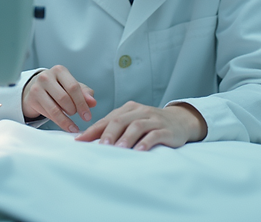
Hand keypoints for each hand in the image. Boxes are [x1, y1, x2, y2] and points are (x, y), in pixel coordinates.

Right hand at [21, 65, 95, 132]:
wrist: (37, 89)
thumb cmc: (58, 87)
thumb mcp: (72, 87)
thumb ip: (85, 93)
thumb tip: (92, 102)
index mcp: (59, 70)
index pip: (73, 87)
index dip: (82, 103)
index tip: (87, 115)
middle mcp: (46, 76)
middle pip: (64, 98)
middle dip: (74, 110)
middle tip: (78, 115)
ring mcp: (37, 87)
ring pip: (55, 108)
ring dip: (67, 119)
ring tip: (73, 124)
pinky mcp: (32, 99)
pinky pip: (48, 114)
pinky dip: (60, 122)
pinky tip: (67, 126)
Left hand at [75, 101, 207, 150]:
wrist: (180, 121)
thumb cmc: (150, 124)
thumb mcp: (131, 122)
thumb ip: (113, 128)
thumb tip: (87, 139)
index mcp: (128, 108)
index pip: (108, 119)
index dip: (93, 130)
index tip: (80, 141)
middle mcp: (140, 111)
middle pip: (121, 120)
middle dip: (108, 133)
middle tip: (100, 147)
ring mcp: (154, 119)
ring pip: (137, 126)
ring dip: (126, 138)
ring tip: (118, 149)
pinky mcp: (166, 129)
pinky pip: (155, 134)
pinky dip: (146, 142)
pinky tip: (139, 150)